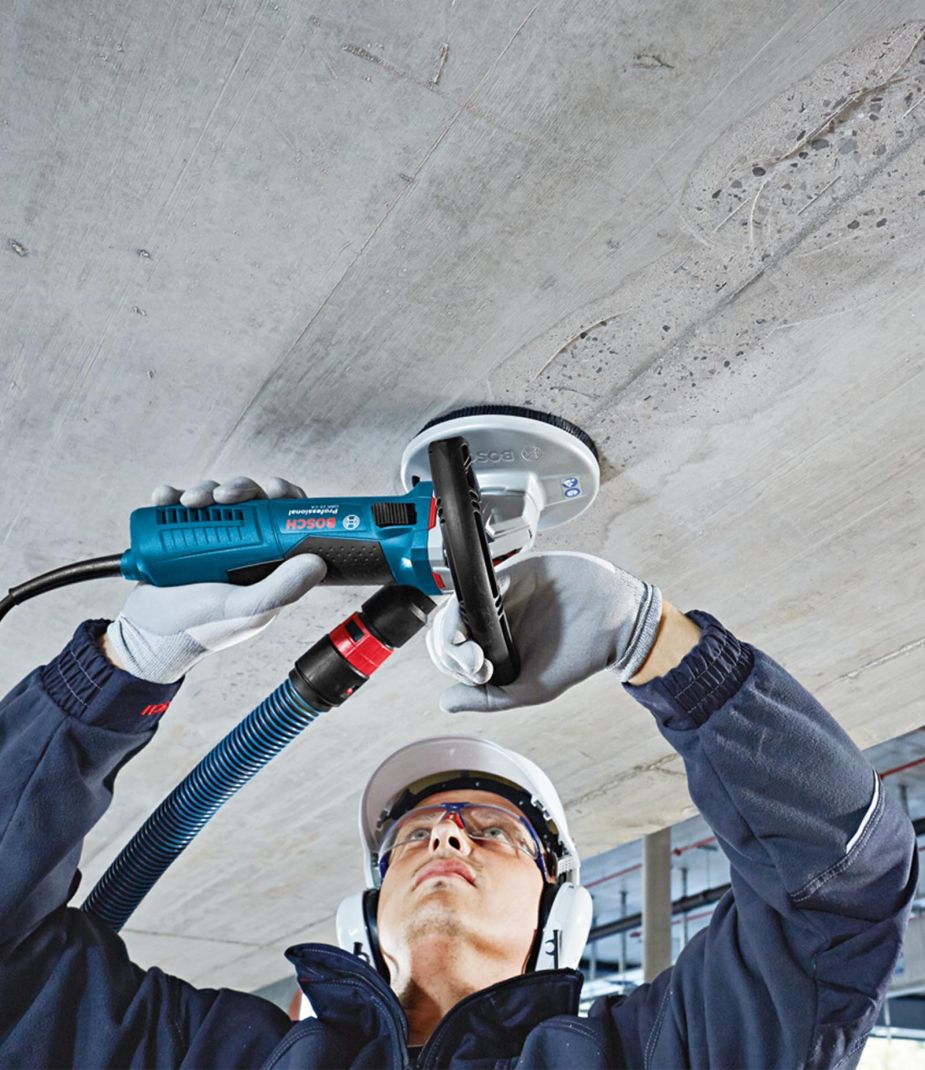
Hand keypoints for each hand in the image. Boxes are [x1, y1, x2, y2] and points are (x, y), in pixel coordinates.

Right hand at [105, 477, 325, 682]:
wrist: (148, 636)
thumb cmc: (200, 628)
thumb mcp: (247, 610)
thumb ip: (282, 590)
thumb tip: (317, 562)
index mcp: (265, 563)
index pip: (285, 521)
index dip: (285, 498)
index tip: (274, 489)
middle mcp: (241, 548)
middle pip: (251, 502)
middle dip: (239, 489)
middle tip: (224, 496)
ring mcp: (208, 541)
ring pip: (216, 497)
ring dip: (204, 490)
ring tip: (188, 502)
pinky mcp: (176, 537)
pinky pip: (177, 505)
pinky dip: (170, 496)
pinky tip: (164, 498)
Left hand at [425, 551, 661, 711]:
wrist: (611, 618)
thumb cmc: (577, 655)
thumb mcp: (532, 688)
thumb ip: (489, 697)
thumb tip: (446, 703)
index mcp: (492, 649)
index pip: (452, 655)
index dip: (455, 665)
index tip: (480, 672)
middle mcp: (488, 623)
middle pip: (445, 633)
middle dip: (450, 653)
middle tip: (477, 665)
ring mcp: (495, 598)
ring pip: (452, 609)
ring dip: (451, 633)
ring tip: (478, 653)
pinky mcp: (507, 573)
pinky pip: (474, 584)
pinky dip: (468, 603)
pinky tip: (484, 622)